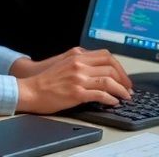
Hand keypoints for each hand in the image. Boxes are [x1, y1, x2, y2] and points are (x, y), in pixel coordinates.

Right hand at [15, 48, 133, 113]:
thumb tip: (98, 67)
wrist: (30, 90)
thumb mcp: (65, 62)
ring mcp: (79, 78)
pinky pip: (100, 94)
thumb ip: (81, 61)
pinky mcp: (76, 93)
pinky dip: (110, 98)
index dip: (119, 66)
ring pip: (108, 81)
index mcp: (78, 55)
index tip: (123, 76)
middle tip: (128, 88)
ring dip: (121, 90)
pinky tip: (113, 102)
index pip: (107, 56)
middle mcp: (80, 64)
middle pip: (111, 67)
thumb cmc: (46, 79)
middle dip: (123, 78)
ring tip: (125, 97)